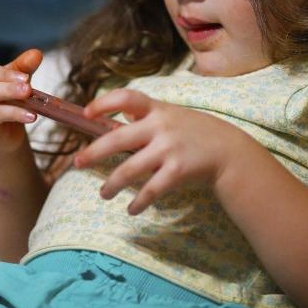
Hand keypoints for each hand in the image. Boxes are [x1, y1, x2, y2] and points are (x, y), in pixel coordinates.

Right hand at [0, 37, 43, 156]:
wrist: (4, 133)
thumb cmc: (4, 98)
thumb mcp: (14, 78)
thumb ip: (23, 66)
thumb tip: (36, 54)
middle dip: (1, 73)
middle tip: (24, 78)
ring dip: (9, 91)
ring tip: (28, 92)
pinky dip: (15, 112)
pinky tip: (31, 114)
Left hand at [74, 89, 247, 214]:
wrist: (230, 151)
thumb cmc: (195, 132)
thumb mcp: (172, 115)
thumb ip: (146, 117)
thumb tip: (115, 120)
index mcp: (157, 109)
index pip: (126, 98)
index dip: (103, 103)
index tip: (86, 113)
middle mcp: (161, 126)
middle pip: (117, 138)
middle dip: (94, 152)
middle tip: (77, 163)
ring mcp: (169, 149)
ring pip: (129, 170)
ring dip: (112, 184)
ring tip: (104, 193)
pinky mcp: (178, 171)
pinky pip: (151, 190)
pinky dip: (138, 202)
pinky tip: (132, 209)